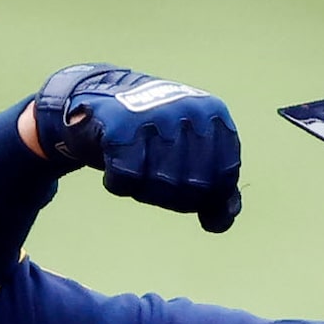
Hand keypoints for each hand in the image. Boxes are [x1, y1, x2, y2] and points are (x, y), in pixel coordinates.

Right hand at [26, 65, 241, 231]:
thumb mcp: (193, 151)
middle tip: (152, 177)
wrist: (101, 100)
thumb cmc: (154, 133)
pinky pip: (126, 179)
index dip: (202, 197)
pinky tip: (114, 168)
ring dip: (144, 190)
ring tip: (135, 169)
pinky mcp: (119, 125)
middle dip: (171, 196)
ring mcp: (155, 115)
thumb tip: (219, 222)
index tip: (181, 186)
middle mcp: (188, 111)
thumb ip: (216, 186)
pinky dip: (118, 184)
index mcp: (214, 114)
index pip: (222, 179)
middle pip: (193, 187)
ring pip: (161, 184)